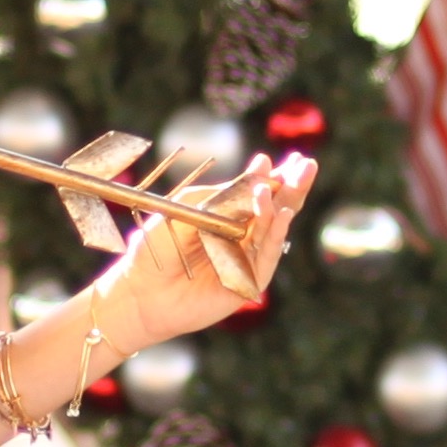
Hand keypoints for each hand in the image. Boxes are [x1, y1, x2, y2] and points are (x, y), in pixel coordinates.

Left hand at [106, 152, 315, 342]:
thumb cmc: (157, 245)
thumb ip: (224, 194)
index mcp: (228, 217)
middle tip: (307, 164)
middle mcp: (242, 237)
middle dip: (292, 186)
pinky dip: (275, 234)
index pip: (260, 193)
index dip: (276, 176)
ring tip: (288, 181)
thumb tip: (261, 170)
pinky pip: (267, 256)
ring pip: (274, 230)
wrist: (138, 289)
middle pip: (276, 209)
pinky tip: (281, 214)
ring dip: (282, 204)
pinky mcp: (247, 283)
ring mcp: (246, 260)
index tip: (291, 157)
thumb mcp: (189, 207)